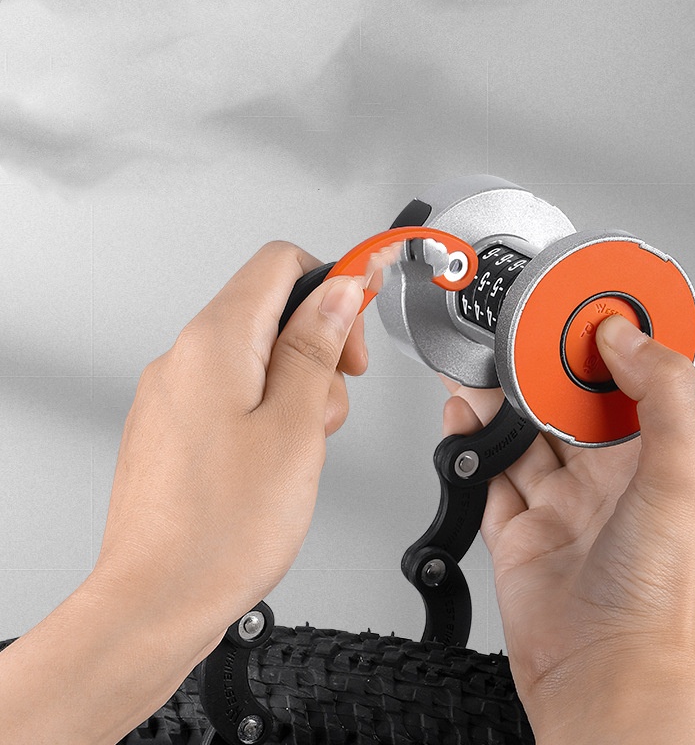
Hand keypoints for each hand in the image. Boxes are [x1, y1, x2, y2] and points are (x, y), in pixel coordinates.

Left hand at [91, 240, 367, 652]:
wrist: (158, 601)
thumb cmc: (223, 528)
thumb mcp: (297, 424)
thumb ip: (318, 346)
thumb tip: (339, 290)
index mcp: (215, 342)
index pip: (281, 264)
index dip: (334, 280)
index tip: (365, 305)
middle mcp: (183, 358)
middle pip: (271, 309)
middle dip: (319, 343)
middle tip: (337, 395)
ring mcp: (173, 393)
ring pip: (256, 355)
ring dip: (297, 384)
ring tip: (304, 443)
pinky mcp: (173, 426)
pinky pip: (232, 392)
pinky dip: (267, 409)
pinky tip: (275, 459)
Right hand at [440, 314, 694, 742]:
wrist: (602, 670)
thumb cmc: (653, 590)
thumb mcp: (678, 476)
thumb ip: (662, 397)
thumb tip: (626, 337)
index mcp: (645, 459)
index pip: (620, 384)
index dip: (596, 346)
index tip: (571, 313)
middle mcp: (600, 479)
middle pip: (557, 406)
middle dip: (529, 371)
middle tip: (505, 339)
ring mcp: (555, 504)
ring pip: (517, 436)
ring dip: (492, 402)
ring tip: (470, 373)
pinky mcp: (515, 530)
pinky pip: (485, 476)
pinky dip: (467, 446)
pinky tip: (459, 423)